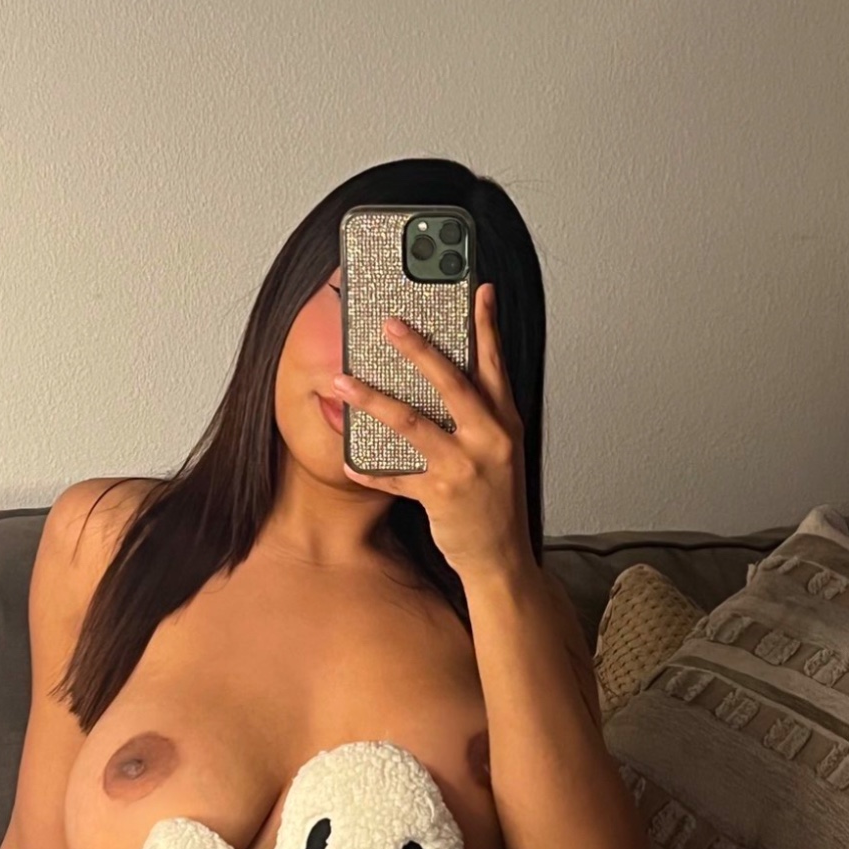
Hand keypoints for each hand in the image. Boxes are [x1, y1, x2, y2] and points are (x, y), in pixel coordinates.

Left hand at [331, 282, 530, 576]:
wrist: (503, 559)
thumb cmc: (496, 503)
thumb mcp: (500, 452)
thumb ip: (481, 416)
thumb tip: (446, 379)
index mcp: (505, 422)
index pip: (496, 364)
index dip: (487, 325)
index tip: (478, 290)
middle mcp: (490, 439)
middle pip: (451, 383)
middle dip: (419, 349)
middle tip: (389, 323)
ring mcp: (466, 468)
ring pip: (413, 424)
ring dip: (373, 400)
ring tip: (343, 381)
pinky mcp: (441, 497)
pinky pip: (396, 476)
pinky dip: (369, 468)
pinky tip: (346, 459)